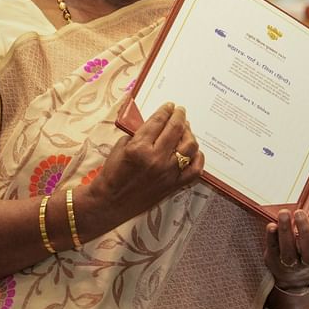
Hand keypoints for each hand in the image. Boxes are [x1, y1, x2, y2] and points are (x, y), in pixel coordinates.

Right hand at [81, 103, 204, 231]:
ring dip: (189, 134)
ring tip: (186, 129)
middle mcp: (156, 159)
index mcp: (139, 148)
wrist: (110, 202)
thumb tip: (156, 124)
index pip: (158, 122)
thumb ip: (139, 134)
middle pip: (176, 130)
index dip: (165, 111)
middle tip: (180, 111)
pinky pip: (195, 170)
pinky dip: (198, 158)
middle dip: (179, 116)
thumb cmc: (112, 174)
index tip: (170, 105)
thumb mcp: (120, 147)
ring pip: (189, 147)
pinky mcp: (174, 185)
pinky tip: (194, 151)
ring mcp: (168, 173)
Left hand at [264, 209, 308, 290]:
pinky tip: (271, 226)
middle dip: (304, 231)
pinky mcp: (274, 261)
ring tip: (284, 213)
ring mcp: (291, 265)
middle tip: (299, 213)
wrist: (293, 276)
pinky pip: (273, 249)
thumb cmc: (306, 249)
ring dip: (285, 231)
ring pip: (288, 252)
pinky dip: (271, 237)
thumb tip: (308, 205)